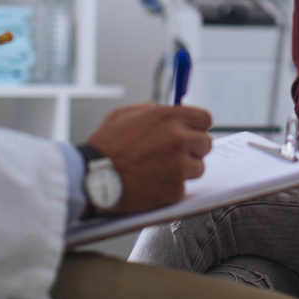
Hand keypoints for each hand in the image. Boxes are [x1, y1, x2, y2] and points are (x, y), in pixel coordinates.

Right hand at [87, 102, 212, 212]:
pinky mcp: (175, 189)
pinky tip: (154, 183)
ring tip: (162, 170)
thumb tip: (161, 109)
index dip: (196, 126)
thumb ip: (149, 109)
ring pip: (199, 166)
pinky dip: (172, 186)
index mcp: (170, 117)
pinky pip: (185, 186)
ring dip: (185, 169)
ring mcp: (180, 165)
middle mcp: (179, 139)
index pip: (205, 119)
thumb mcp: (123, 115)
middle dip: (193, 148)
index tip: (190, 132)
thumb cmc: (105, 146)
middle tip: (175, 154)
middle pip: (206, 143)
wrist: (92, 177)